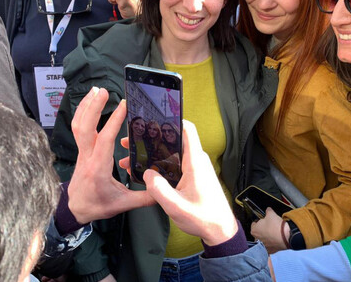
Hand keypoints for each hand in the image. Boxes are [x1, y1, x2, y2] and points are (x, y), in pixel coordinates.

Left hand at [68, 89, 154, 223]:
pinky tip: (89, 102)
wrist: (74, 209)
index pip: (105, 140)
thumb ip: (143, 197)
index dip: (114, 121)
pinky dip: (82, 112)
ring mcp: (82, 152)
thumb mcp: (122, 204)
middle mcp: (88, 157)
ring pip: (79, 125)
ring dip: (86, 106)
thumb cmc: (96, 205)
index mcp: (99, 168)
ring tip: (96, 90)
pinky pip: (78, 128)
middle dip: (94, 107)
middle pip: (85, 127)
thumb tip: (162, 189)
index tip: (124, 105)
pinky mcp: (82, 150)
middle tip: (104, 91)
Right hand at [122, 120, 237, 245]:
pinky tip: (145, 171)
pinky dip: (160, 165)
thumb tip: (147, 174)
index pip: (187, 130)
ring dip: (153, 154)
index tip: (152, 119)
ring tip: (131, 159)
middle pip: (173, 140)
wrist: (220, 231)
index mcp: (195, 162)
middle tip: (130, 142)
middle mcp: (196, 161)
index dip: (171, 120)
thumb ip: (159, 189)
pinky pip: (175, 164)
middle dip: (151, 139)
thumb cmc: (203, 218)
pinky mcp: (193, 176)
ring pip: (172, 153)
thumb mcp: (176, 206)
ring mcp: (195, 168)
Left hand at [250, 208, 287, 253]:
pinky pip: (269, 246)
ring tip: (274, 233)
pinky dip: (272, 243)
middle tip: (269, 226)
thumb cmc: (276, 227)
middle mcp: (256, 240)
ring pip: (263, 240)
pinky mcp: (270, 251)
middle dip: (263, 229)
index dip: (260, 221)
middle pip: (258, 232)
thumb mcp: (271, 214)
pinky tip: (276, 239)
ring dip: (267, 237)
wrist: (286, 237)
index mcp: (254, 230)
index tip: (264, 220)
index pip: (254, 224)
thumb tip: (268, 210)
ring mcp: (263, 246)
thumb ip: (267, 211)